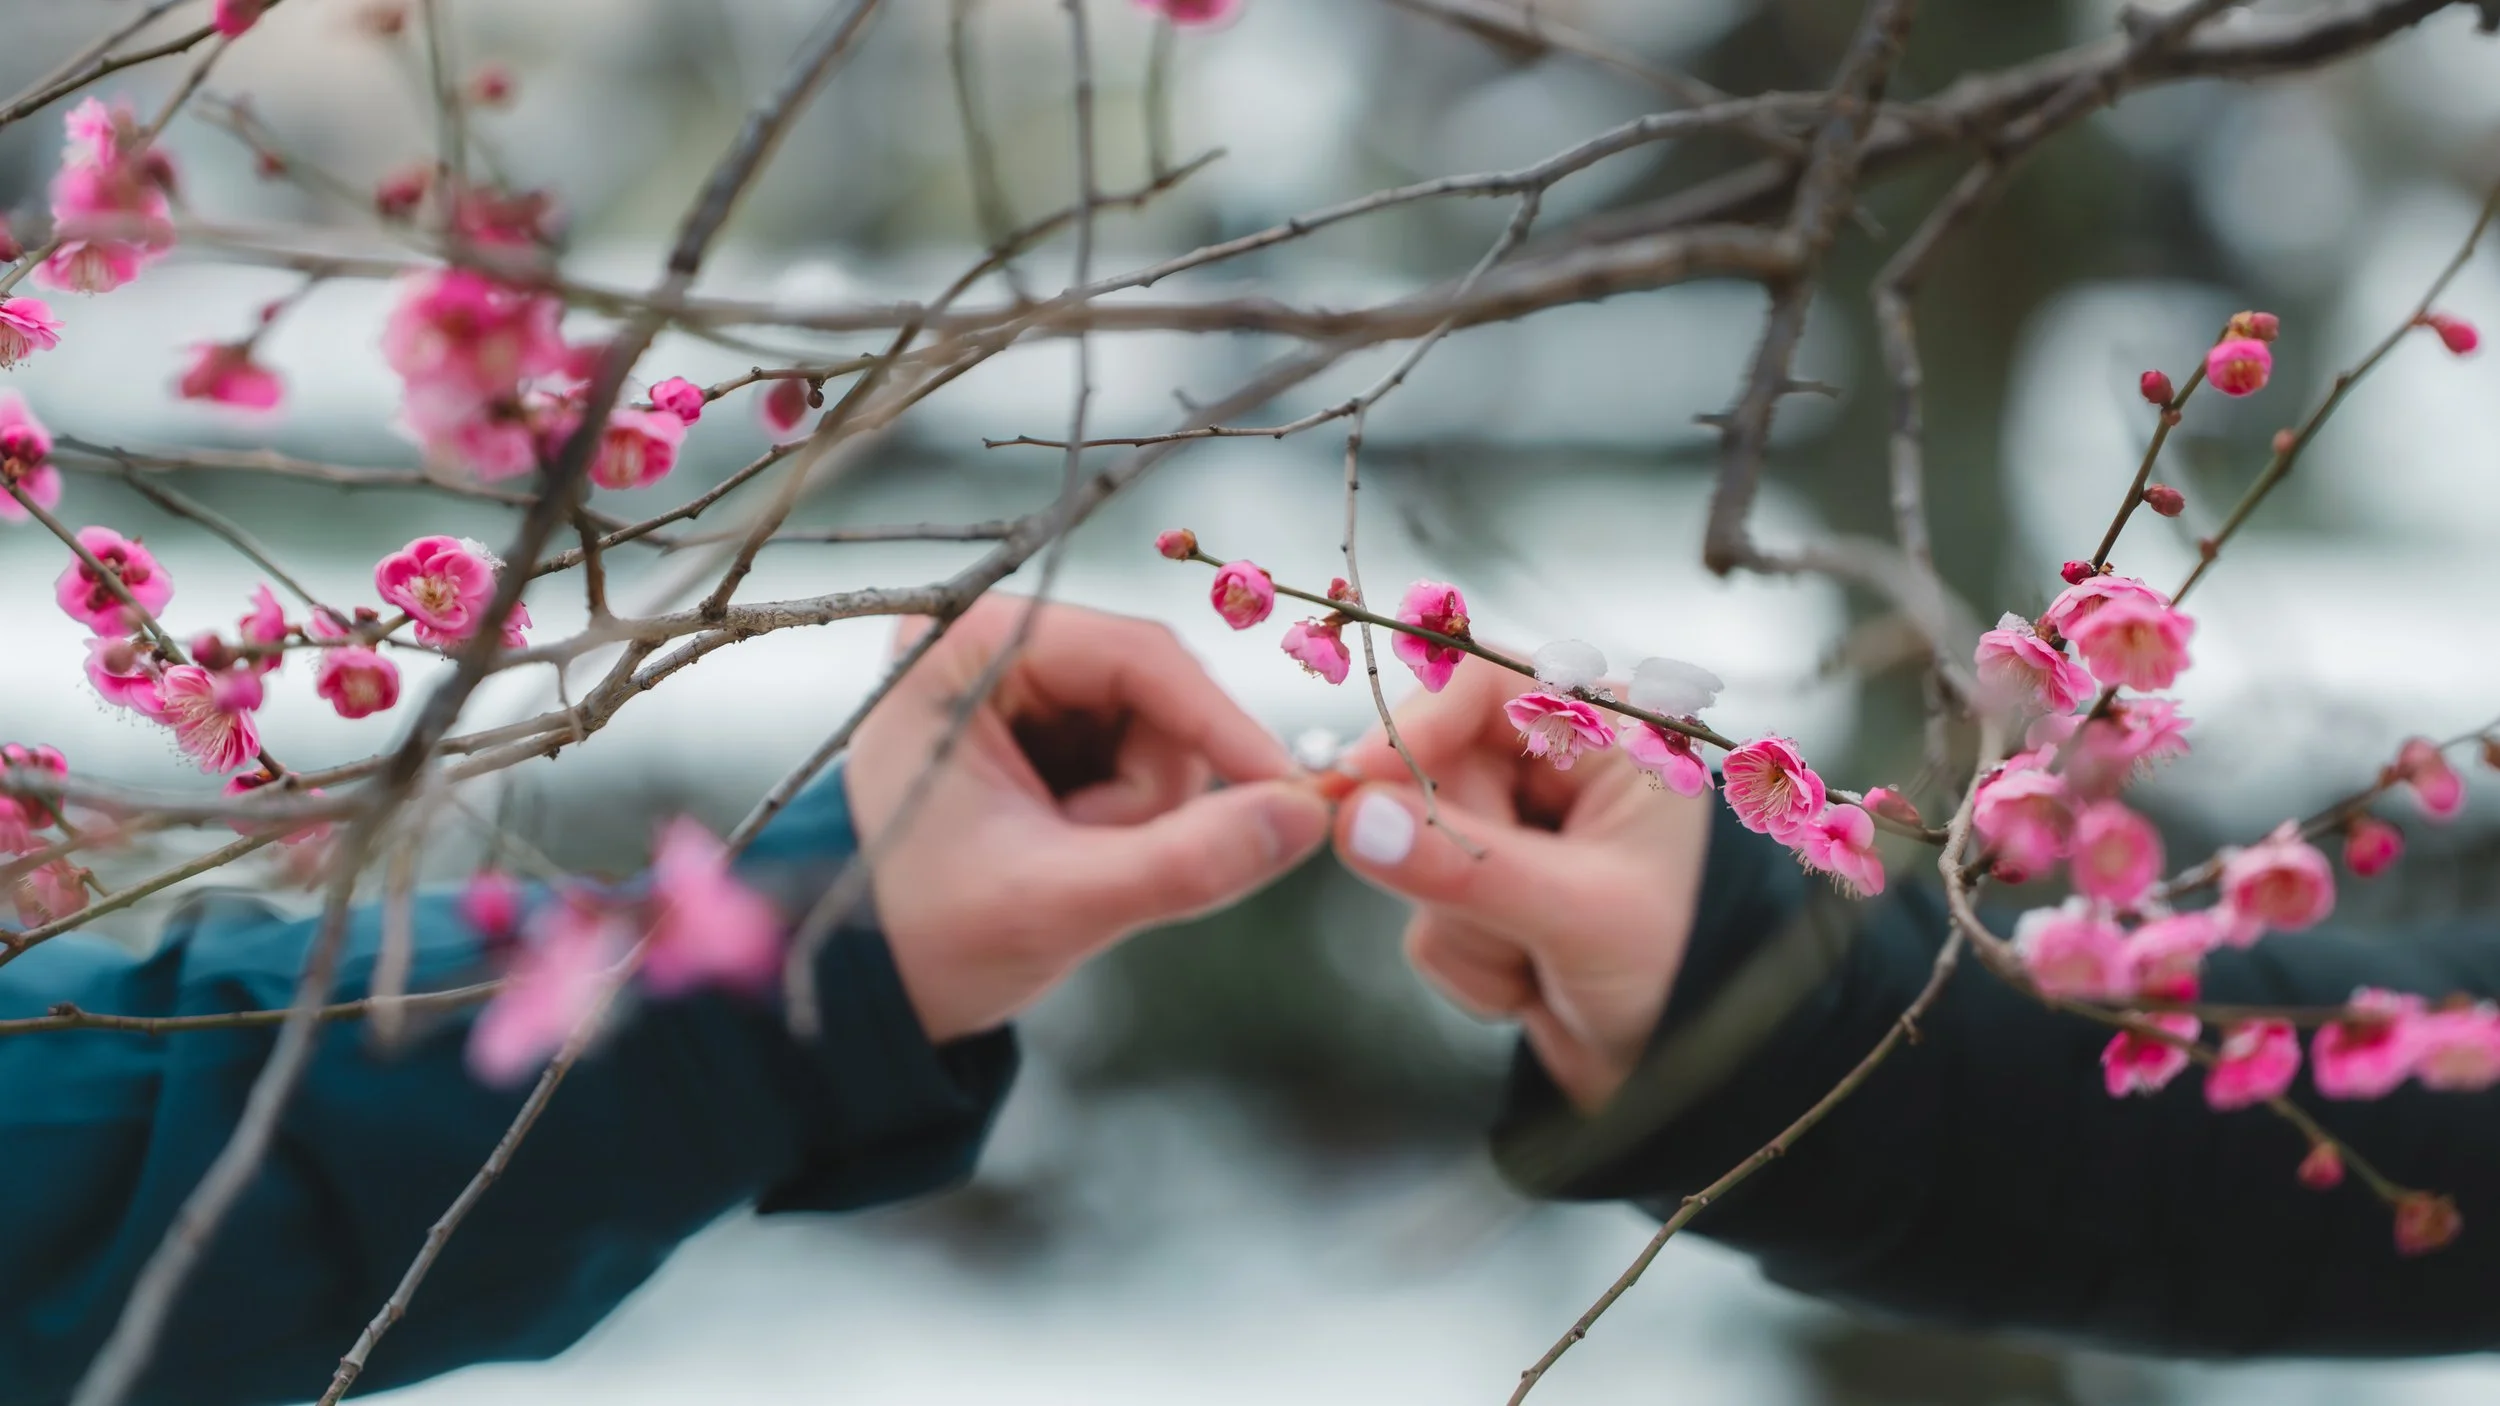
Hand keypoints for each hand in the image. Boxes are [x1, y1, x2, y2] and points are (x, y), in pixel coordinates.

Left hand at [846, 596, 1331, 1043]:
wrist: (870, 989)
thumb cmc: (926, 938)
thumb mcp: (1060, 904)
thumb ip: (1186, 863)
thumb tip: (1307, 815)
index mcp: (966, 646)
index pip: (1136, 655)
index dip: (1221, 724)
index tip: (1290, 791)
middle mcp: (995, 641)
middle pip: (1157, 694)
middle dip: (1150, 792)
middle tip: (1092, 857)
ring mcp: (1023, 683)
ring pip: (1162, 732)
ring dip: (1140, 813)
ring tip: (1064, 861)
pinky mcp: (1047, 728)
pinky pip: (1144, 759)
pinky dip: (1130, 818)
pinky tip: (1071, 851)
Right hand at [1331, 655, 1709, 1110]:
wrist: (1701, 1087)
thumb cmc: (1688, 977)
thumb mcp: (1582, 915)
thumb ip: (1466, 865)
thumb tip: (1356, 818)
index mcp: (1611, 735)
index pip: (1480, 685)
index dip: (1411, 728)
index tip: (1359, 787)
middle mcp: (1562, 770)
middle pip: (1435, 771)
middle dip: (1461, 860)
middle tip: (1516, 917)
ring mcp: (1522, 836)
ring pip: (1418, 850)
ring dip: (1469, 924)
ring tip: (1543, 960)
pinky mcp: (1492, 898)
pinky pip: (1425, 913)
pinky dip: (1470, 960)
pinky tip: (1531, 984)